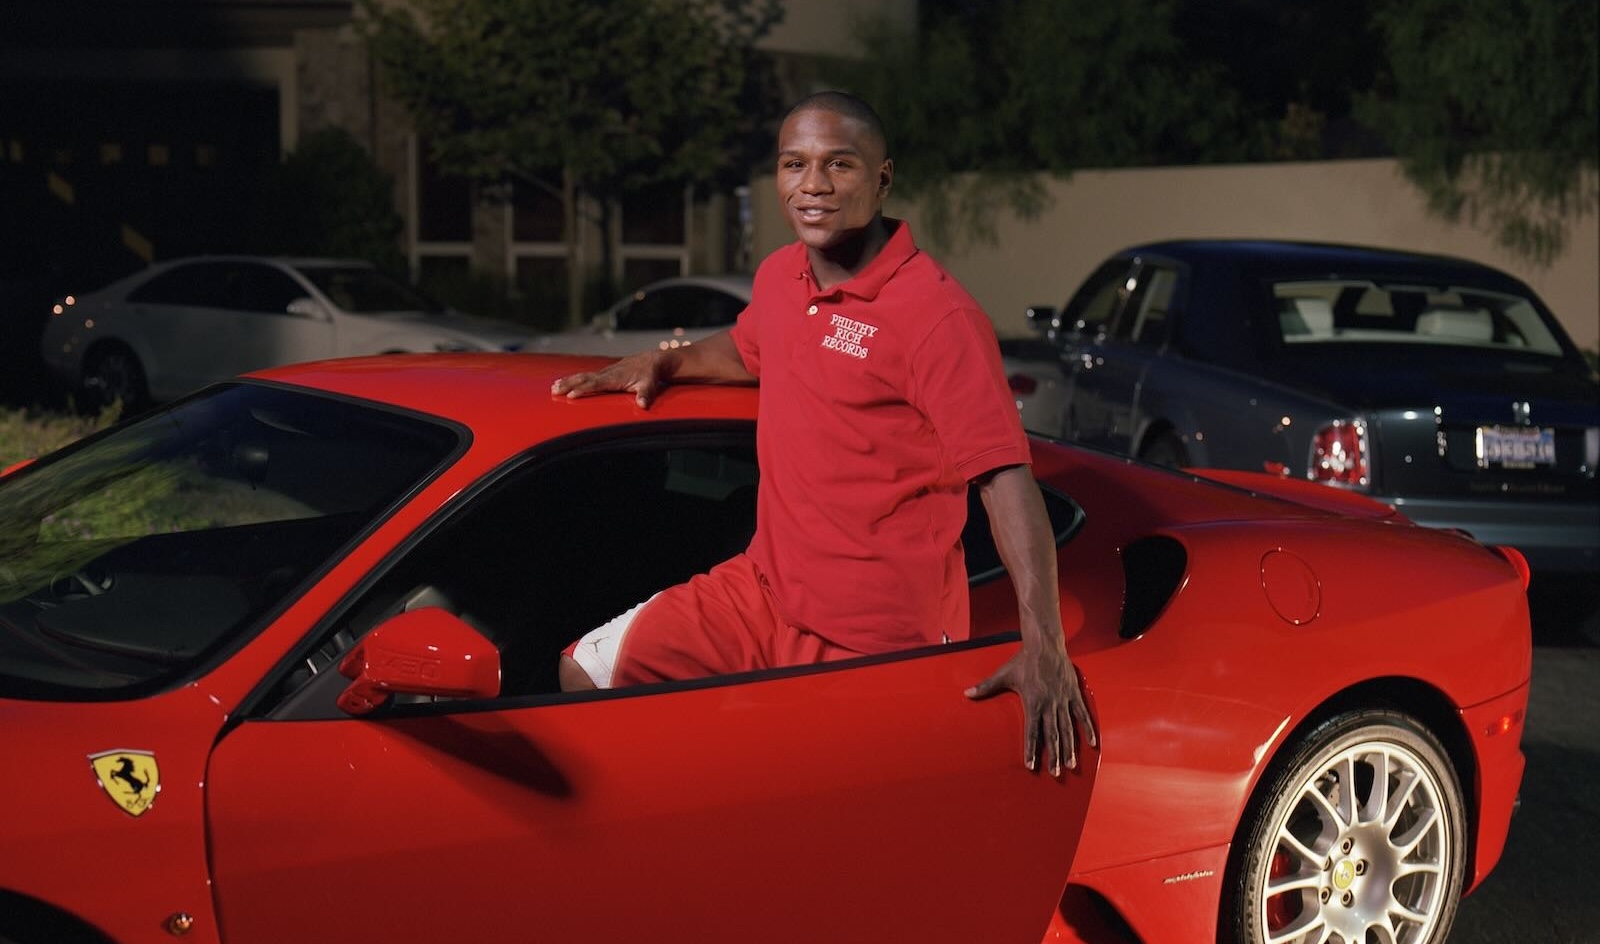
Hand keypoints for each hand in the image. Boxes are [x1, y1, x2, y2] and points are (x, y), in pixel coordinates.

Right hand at [551, 352, 667, 407]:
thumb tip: (643, 404)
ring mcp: (604, 372)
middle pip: (584, 379)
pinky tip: (563, 382)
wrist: (651, 360)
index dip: (583, 389)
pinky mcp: (603, 373)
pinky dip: (573, 379)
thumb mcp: (650, 385)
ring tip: (553, 387)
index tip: (571, 395)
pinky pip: (585, 376)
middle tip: (555, 390)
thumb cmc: (649, 374)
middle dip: (569, 384)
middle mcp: (606, 373)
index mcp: (615, 377)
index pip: (595, 384)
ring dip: (567, 381)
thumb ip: (645, 395)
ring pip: (582, 376)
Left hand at [966, 643, 1096, 775]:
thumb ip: (986, 686)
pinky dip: (1088, 729)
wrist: (1045, 644)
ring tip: (1072, 765)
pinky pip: (1083, 714)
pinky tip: (1093, 744)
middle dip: (1054, 756)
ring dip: (1070, 748)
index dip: (1031, 750)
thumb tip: (966, 693)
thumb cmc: (1023, 661)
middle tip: (1056, 774)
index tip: (1031, 766)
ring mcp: (1063, 700)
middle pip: (1052, 735)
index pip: (1031, 732)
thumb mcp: (1003, 674)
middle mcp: (1049, 704)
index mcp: (1033, 702)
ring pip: (1068, 728)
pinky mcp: (1074, 694)